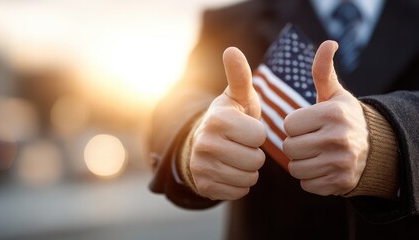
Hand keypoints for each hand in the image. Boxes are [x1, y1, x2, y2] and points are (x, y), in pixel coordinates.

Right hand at [189, 47, 265, 199]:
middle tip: (240, 145)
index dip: (257, 133)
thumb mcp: (236, 97)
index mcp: (217, 119)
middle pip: (256, 160)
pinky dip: (239, 184)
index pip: (259, 136)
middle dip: (254, 153)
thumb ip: (239, 76)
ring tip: (236, 157)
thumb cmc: (229, 119)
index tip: (244, 129)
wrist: (202, 145)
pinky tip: (229, 171)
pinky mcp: (204, 186)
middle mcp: (206, 143)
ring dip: (248, 169)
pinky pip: (239, 192)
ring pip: (249, 177)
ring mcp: (202, 167)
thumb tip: (232, 50)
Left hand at [283, 41, 368, 195]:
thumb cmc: (343, 118)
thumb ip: (323, 70)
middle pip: (289, 147)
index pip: (288, 125)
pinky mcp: (340, 183)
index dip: (294, 125)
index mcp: (332, 114)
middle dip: (296, 143)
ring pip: (295, 168)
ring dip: (301, 162)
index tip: (308, 124)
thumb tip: (329, 43)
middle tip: (311, 140)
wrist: (374, 148)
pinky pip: (306, 184)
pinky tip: (323, 167)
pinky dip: (310, 178)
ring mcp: (341, 163)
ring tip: (315, 153)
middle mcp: (338, 138)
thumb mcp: (334, 94)